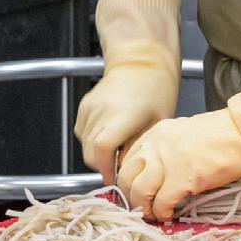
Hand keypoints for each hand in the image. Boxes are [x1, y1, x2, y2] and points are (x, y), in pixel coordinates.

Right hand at [75, 64, 176, 179]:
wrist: (141, 61)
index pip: (103, 148)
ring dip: (98, 153)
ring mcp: (90, 108)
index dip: (106, 169)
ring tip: (118, 146)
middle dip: (103, 165)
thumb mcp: (157, 123)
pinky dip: (93, 141)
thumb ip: (140, 148)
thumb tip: (128, 172)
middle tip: (120, 165)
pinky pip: (82, 134)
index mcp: (123, 115)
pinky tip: (110, 133)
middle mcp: (102, 111)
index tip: (116, 178)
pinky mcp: (83, 106)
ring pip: (85, 145)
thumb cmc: (156, 91)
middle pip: (91, 153)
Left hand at [118, 110, 240, 219]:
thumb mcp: (184, 135)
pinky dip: (162, 213)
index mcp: (156, 133)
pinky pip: (162, 202)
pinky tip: (170, 214)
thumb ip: (166, 150)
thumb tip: (157, 176)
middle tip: (141, 208)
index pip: (128, 160)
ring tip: (154, 214)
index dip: (129, 181)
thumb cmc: (222, 134)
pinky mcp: (184, 177)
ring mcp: (168, 160)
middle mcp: (156, 144)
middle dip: (130, 197)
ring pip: (138, 191)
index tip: (136, 193)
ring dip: (143, 208)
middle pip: (126, 176)